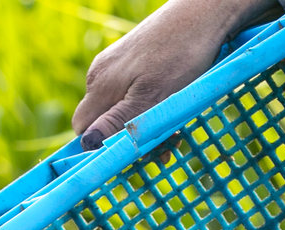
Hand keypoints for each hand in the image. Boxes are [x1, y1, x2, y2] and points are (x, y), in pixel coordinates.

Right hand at [73, 0, 259, 149]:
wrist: (201, 15)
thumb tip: (88, 144)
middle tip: (165, 151)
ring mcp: (115, 67)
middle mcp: (101, 76)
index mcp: (100, 85)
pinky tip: (173, 114)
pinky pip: (134, 96)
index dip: (101, 150)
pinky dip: (151, 111)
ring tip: (176, 135)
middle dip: (129, 143)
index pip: (83, 130)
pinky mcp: (132, 62)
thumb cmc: (179, 55)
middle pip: (104, 123)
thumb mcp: (152, 96)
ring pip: (122, 111)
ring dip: (146, 130)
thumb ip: (120, 122)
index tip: (131, 159)